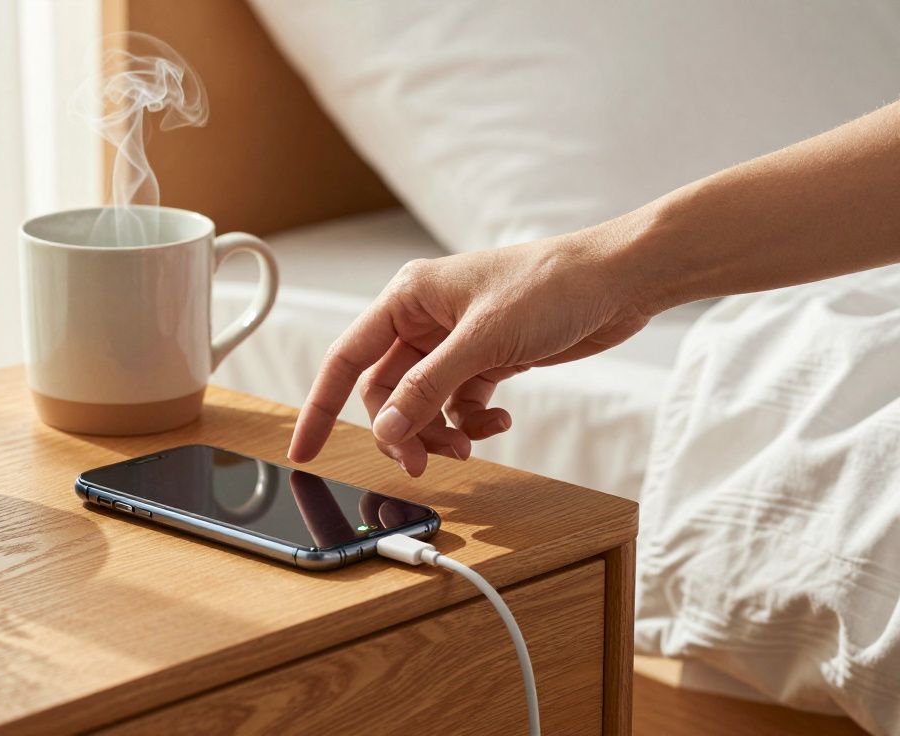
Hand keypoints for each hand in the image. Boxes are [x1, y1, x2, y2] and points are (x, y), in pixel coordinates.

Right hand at [288, 226, 651, 475]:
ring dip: (438, 431)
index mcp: (407, 299)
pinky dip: (472, 420)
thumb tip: (385, 429)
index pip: (345, 359)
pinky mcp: (487, 358)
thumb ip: (427, 388)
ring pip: (421, 403)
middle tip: (423, 463)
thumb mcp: (483, 341)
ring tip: (468, 444)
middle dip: (400, 430)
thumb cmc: (552, 285)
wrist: (620, 280)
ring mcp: (455, 341)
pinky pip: (458, 403)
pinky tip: (499, 419)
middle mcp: (424, 319)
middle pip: (385, 391)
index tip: (304, 449)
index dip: (319, 407)